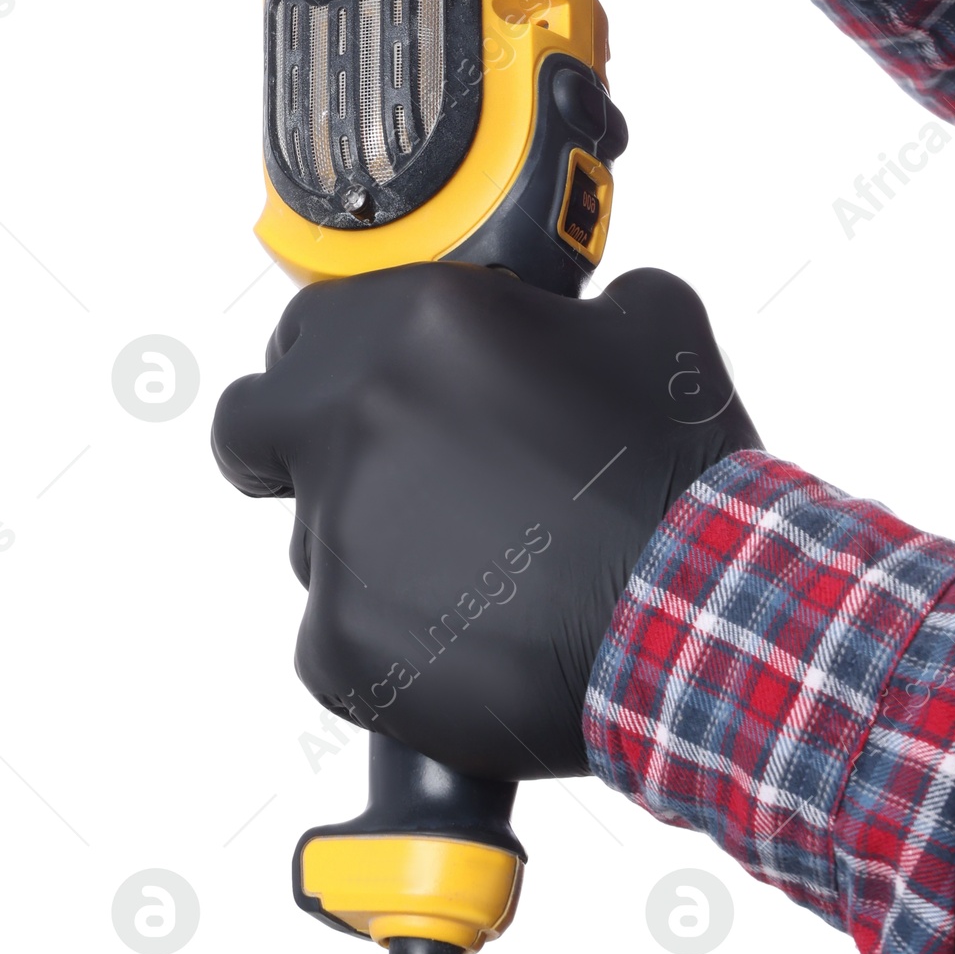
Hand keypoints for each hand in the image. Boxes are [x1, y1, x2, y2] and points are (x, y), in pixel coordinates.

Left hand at [212, 264, 758, 780]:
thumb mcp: (651, 326)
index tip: (359, 392)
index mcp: (416, 324)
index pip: (306, 329)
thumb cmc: (680, 480)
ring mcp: (337, 535)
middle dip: (288, 450)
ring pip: (312, 541)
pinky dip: (391, 647)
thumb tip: (565, 318)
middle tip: (364, 478)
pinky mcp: (338, 643)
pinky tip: (475, 640)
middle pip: (253, 429)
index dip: (333, 363)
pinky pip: (334, 639)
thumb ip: (575, 306)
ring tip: (480, 576)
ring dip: (372, 552)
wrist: (702, 622)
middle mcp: (355, 418)